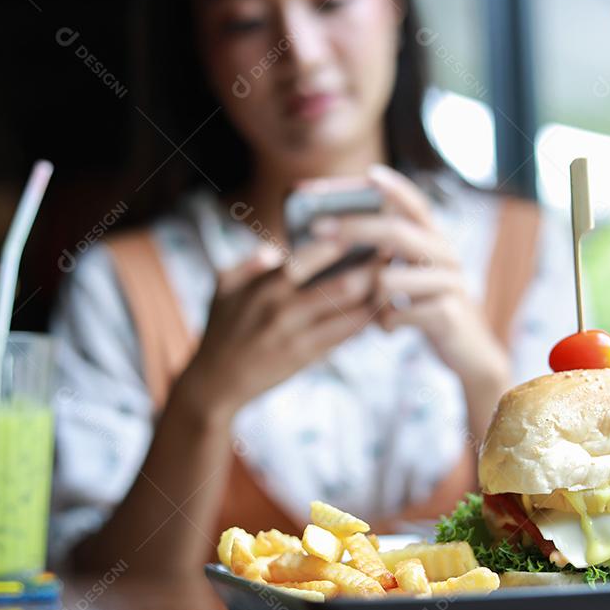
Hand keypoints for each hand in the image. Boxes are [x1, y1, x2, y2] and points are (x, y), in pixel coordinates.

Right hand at [174, 241, 377, 423]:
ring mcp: (295, 335)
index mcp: (264, 285)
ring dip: (374, 294)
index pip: (310, 255)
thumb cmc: (222, 328)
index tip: (365, 228)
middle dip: (371, 267)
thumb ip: (250, 263)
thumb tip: (276, 247)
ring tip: (395, 279)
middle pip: (340, 284)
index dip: (342, 241)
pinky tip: (381, 309)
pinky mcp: (304, 357)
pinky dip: (364, 320)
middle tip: (393, 251)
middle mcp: (282, 308)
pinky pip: (343, 335)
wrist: (215, 381)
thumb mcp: (223, 287)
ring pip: (348, 311)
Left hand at [311, 164, 509, 393]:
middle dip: (353, 228)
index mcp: (436, 243)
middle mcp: (446, 257)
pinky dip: (384, 323)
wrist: (468, 352)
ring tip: (379, 308)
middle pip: (396, 232)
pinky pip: (395, 314)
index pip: (417, 206)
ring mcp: (450, 285)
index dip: (395, 189)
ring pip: (388, 280)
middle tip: (318, 228)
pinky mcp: (447, 315)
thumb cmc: (427, 309)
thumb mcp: (414, 277)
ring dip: (371, 297)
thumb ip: (390, 256)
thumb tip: (338, 236)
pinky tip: (391, 327)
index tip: (369, 174)